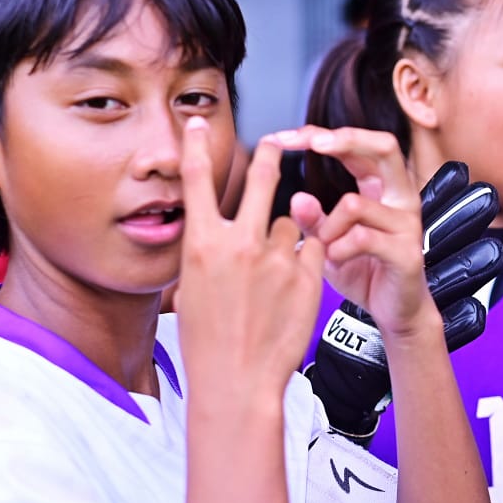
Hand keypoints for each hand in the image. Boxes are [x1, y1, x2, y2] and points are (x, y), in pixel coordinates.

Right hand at [175, 120, 326, 406]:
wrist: (237, 379)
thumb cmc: (207, 340)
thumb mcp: (191, 287)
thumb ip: (210, 251)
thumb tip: (218, 231)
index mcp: (202, 244)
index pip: (197, 181)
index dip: (195, 146)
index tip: (197, 123)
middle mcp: (240, 243)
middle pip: (263, 179)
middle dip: (272, 156)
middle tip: (278, 142)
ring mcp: (277, 257)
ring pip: (291, 223)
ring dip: (286, 238)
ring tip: (273, 277)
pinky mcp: (308, 274)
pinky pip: (311, 249)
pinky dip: (305, 260)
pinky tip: (292, 288)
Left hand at [307, 161, 502, 439]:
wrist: (396, 313)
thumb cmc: (364, 271)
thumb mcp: (328, 242)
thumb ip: (313, 220)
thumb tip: (296, 197)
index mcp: (382, 188)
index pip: (358, 145)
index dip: (322, 134)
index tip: (284, 137)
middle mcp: (401, 197)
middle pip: (384, 147)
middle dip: (345, 139)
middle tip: (312, 143)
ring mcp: (407, 223)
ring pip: (355, 203)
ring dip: (327, 226)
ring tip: (323, 247)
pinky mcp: (407, 251)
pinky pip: (362, 238)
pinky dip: (339, 249)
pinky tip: (335, 261)